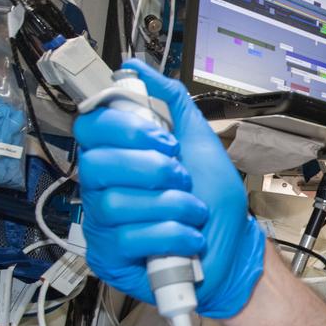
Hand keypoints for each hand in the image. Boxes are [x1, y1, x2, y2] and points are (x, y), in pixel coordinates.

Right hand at [72, 59, 264, 317]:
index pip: (91, 127)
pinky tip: (187, 238)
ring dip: (171, 206)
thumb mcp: (201, 143)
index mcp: (119, 155)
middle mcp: (104, 187)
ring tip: (192, 212)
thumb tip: (138, 68)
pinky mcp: (111, 257)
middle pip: (98, 165)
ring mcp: (104, 223)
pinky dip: (172, 235)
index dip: (126, 130)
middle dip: (153, 169)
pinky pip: (130, 239)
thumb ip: (173, 102)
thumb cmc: (215, 204)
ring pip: (117, 203)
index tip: (164, 140)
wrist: (235, 251)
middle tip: (182, 178)